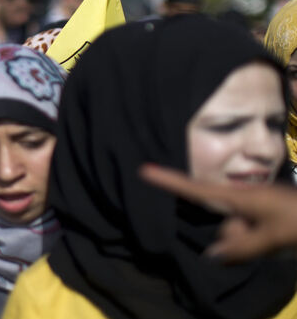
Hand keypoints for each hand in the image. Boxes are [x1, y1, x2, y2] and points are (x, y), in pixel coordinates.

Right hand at [140, 164, 296, 261]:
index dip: (170, 181)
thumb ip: (240, 247)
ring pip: (238, 234)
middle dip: (237, 237)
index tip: (144, 170)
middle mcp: (246, 199)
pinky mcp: (268, 218)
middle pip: (223, 224)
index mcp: (242, 196)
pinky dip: (261, 242)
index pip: (197, 189)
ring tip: (279, 241)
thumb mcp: (272, 237)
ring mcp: (258, 209)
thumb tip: (212, 255)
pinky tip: (281, 242)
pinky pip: (251, 234)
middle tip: (266, 241)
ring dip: (253, 243)